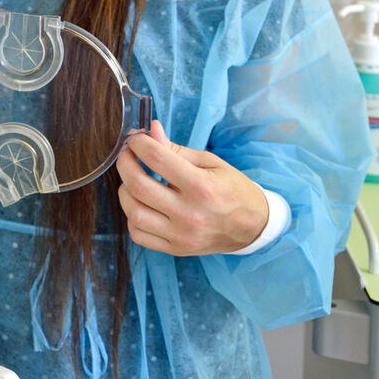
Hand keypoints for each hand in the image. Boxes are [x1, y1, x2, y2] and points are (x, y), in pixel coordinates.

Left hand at [115, 119, 269, 255]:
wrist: (253, 227)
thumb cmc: (232, 189)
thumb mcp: (210, 163)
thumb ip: (176, 149)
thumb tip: (150, 130)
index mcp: (202, 187)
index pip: (157, 158)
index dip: (138, 144)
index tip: (135, 139)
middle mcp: (190, 214)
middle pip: (138, 186)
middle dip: (125, 164)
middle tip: (127, 155)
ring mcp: (181, 235)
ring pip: (133, 212)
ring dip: (125, 191)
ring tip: (134, 180)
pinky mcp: (176, 249)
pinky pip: (139, 233)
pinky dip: (132, 216)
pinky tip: (142, 205)